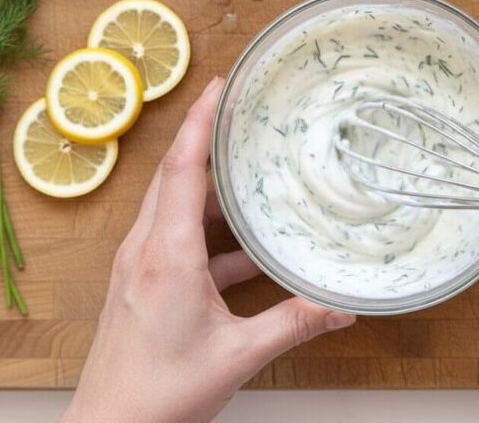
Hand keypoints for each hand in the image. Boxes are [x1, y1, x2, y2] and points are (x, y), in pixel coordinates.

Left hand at [63, 77, 355, 422]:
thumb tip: (340, 305)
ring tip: (246, 169)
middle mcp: (145, 251)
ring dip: (207, 185)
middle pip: (174, 176)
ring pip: (173, 206)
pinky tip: (244, 247)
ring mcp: (138, 266)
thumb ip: (293, 324)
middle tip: (237, 110)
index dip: (199, 122)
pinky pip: (175, 237)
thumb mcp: (237, 355)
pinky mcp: (141, 283)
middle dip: (204, 137)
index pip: (181, 170)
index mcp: (166, 257)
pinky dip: (208, 229)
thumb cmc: (157, 395)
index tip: (218, 86)